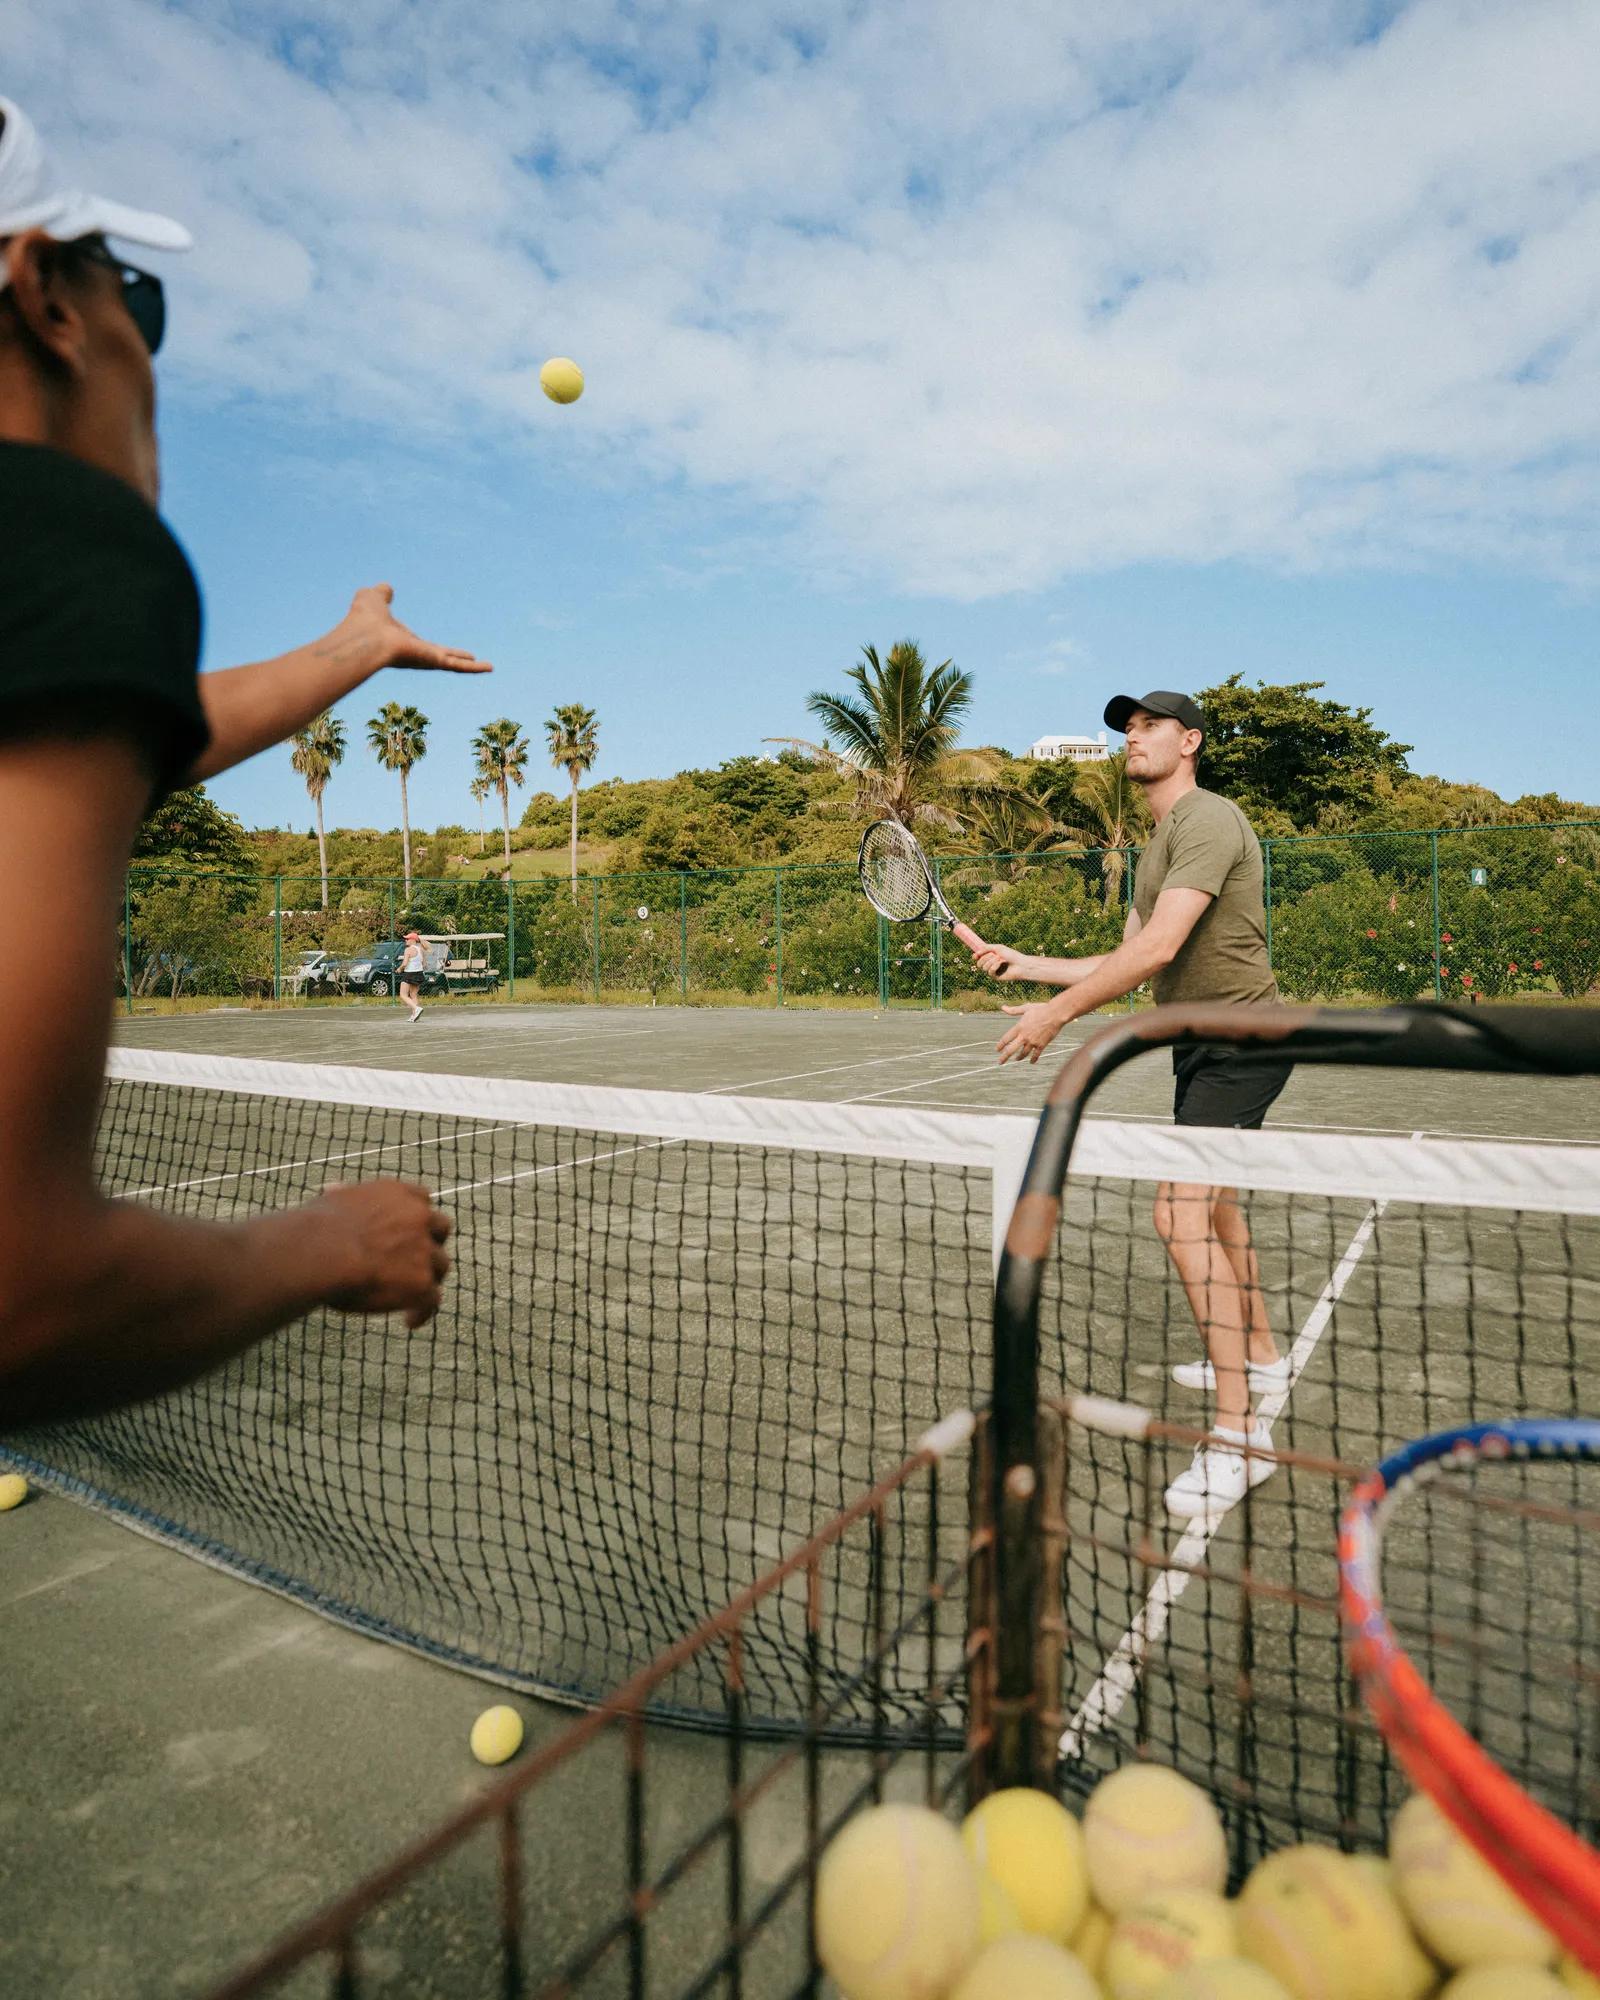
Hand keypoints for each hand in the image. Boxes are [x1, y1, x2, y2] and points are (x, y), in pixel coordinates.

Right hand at [313, 1181, 454, 1327]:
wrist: (322, 1252)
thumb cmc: (317, 1228)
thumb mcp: (334, 1200)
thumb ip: (346, 1197)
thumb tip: (335, 1190)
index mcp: (397, 1195)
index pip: (421, 1199)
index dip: (416, 1217)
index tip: (409, 1229)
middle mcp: (418, 1218)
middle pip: (440, 1229)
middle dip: (431, 1243)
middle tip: (416, 1260)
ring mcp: (424, 1250)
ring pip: (439, 1265)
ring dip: (428, 1278)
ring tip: (410, 1296)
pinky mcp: (422, 1283)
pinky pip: (432, 1300)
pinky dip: (423, 1311)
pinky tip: (409, 1321)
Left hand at [327, 585, 491, 676]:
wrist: (364, 636)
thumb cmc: (364, 618)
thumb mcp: (373, 597)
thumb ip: (381, 594)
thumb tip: (386, 588)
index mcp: (400, 641)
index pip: (417, 643)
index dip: (422, 643)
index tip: (431, 648)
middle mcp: (415, 653)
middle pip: (440, 655)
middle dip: (453, 657)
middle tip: (469, 658)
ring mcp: (425, 660)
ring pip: (453, 663)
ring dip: (472, 666)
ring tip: (490, 667)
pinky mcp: (434, 662)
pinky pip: (458, 666)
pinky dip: (475, 668)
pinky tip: (491, 668)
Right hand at [971, 942, 1029, 981]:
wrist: (1020, 964)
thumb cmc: (1011, 955)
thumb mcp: (998, 948)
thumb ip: (986, 948)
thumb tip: (975, 954)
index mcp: (991, 957)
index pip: (979, 958)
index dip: (976, 957)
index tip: (975, 955)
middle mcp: (991, 964)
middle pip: (979, 963)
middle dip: (986, 958)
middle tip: (995, 955)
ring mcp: (993, 971)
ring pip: (984, 967)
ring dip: (992, 961)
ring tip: (1001, 959)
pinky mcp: (996, 977)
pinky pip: (990, 972)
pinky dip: (995, 966)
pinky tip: (1002, 963)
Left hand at [997, 999, 1070, 1064]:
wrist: (1055, 1014)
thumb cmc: (1041, 1009)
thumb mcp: (1026, 1008)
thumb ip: (1013, 1010)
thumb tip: (1003, 1007)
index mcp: (1019, 1027)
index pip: (1006, 1039)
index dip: (1000, 1045)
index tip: (997, 1050)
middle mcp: (1024, 1036)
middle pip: (1011, 1050)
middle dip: (1004, 1057)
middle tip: (1000, 1062)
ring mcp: (1033, 1042)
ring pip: (1023, 1054)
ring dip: (1019, 1058)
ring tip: (1016, 1059)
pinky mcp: (1041, 1045)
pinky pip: (1036, 1055)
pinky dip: (1033, 1059)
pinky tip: (1031, 1062)